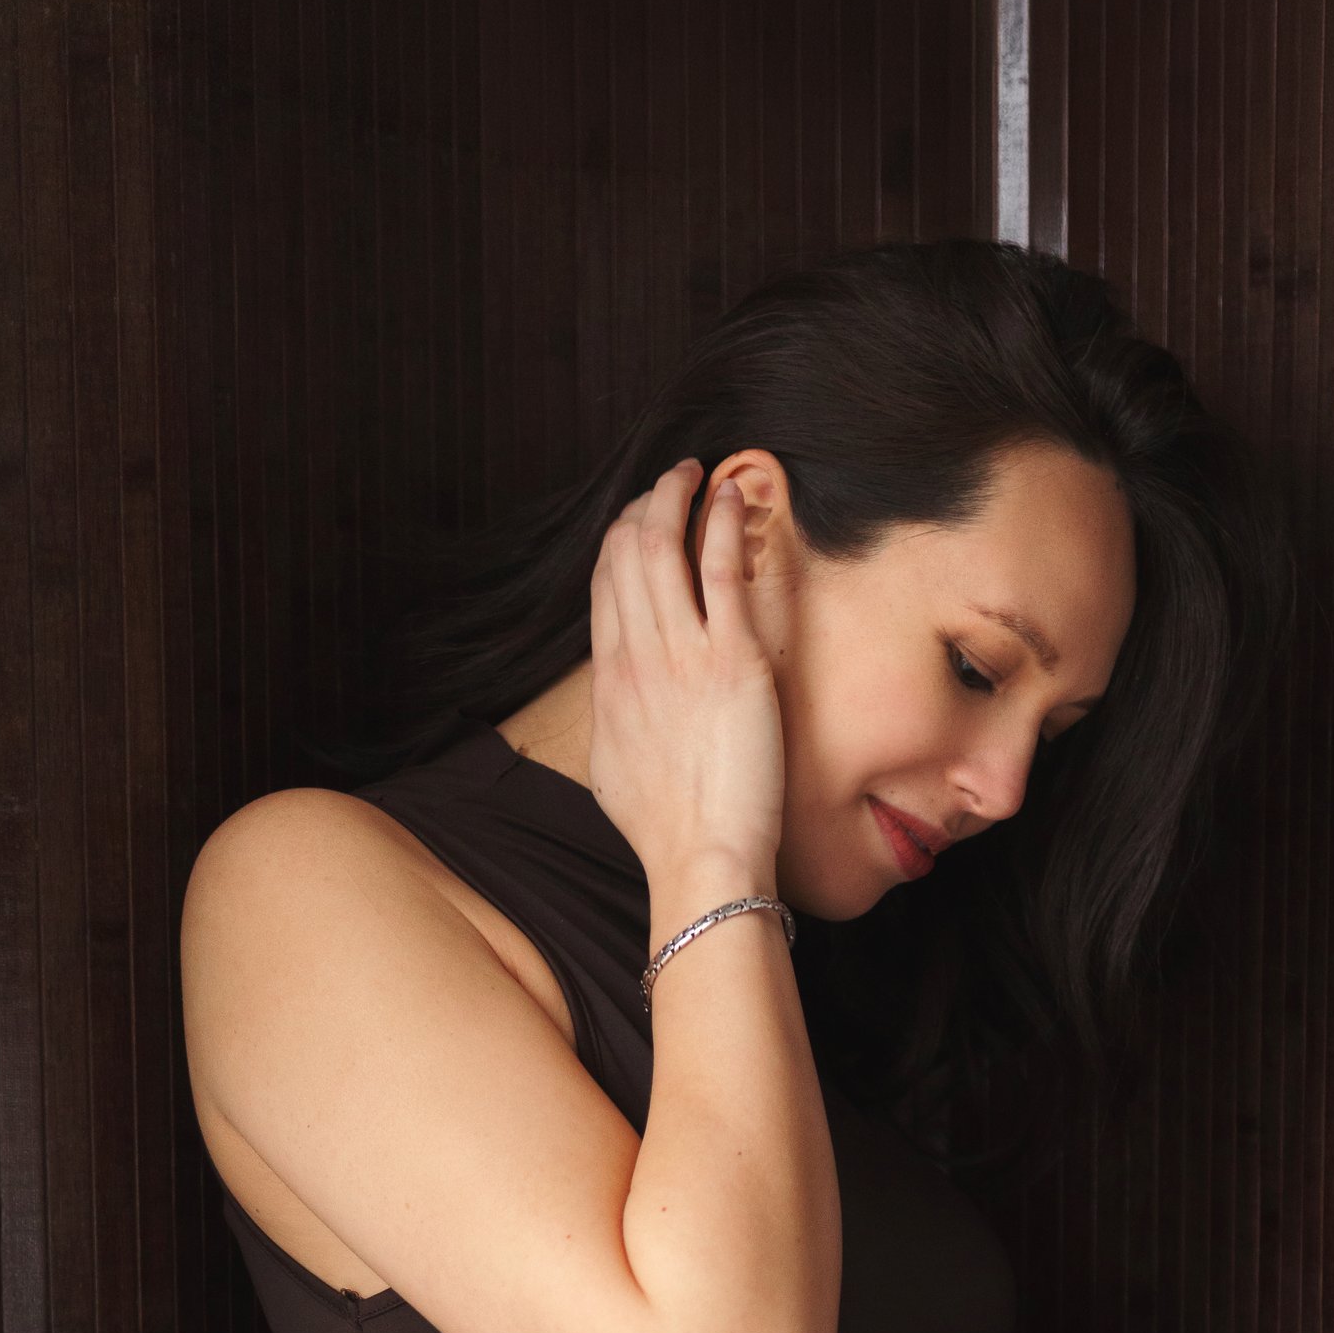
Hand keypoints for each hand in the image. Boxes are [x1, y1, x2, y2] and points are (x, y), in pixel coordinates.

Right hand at [586, 458, 785, 907]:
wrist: (700, 859)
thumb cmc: (666, 830)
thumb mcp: (615, 770)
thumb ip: (614, 721)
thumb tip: (617, 702)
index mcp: (609, 679)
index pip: (603, 584)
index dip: (619, 539)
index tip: (639, 520)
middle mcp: (636, 656)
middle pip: (625, 553)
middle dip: (645, 505)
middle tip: (671, 483)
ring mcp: (680, 654)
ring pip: (662, 547)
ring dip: (677, 497)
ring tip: (696, 473)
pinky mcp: (730, 660)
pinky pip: (718, 569)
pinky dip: (721, 523)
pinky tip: (730, 496)